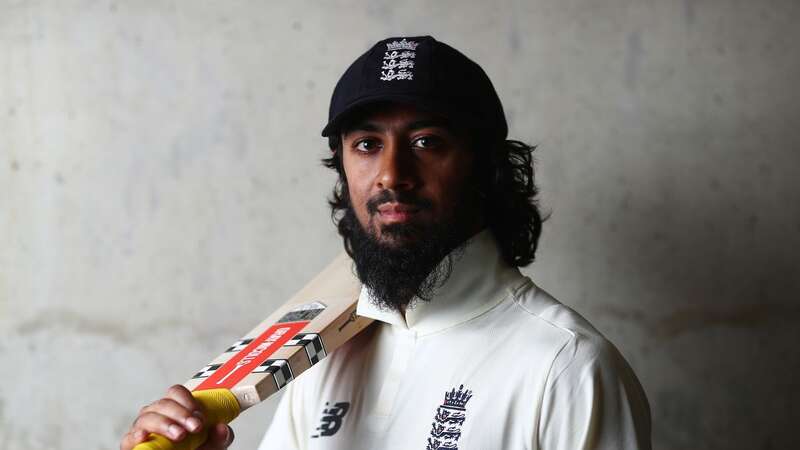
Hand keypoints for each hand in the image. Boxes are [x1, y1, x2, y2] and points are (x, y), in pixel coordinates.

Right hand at [120, 385, 234, 449]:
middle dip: (180, 414)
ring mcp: (143, 429)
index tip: (201, 417)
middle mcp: (157, 415)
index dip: (188, 401)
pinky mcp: (132, 445)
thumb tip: (222, 428)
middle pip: (163, 403)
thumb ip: (219, 438)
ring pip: (147, 417)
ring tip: (179, 435)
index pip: (176, 392)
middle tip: (195, 427)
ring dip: (164, 423)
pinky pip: (128, 438)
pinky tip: (144, 436)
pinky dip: (135, 435)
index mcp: (175, 409)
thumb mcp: (212, 446)